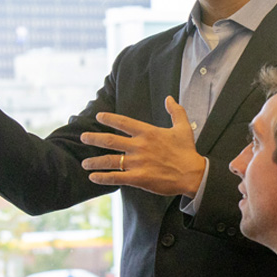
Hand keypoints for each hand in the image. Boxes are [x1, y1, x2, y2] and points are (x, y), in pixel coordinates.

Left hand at [80, 97, 206, 196]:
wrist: (193, 174)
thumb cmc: (187, 151)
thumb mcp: (183, 127)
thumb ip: (175, 111)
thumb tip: (169, 98)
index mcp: (148, 132)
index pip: (123, 122)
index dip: (109, 119)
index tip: (98, 117)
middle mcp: (140, 146)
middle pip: (110, 141)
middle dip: (94, 139)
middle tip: (83, 138)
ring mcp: (138, 163)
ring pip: (110, 160)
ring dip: (94, 162)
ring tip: (84, 163)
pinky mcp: (139, 178)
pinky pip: (116, 178)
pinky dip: (103, 178)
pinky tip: (93, 177)